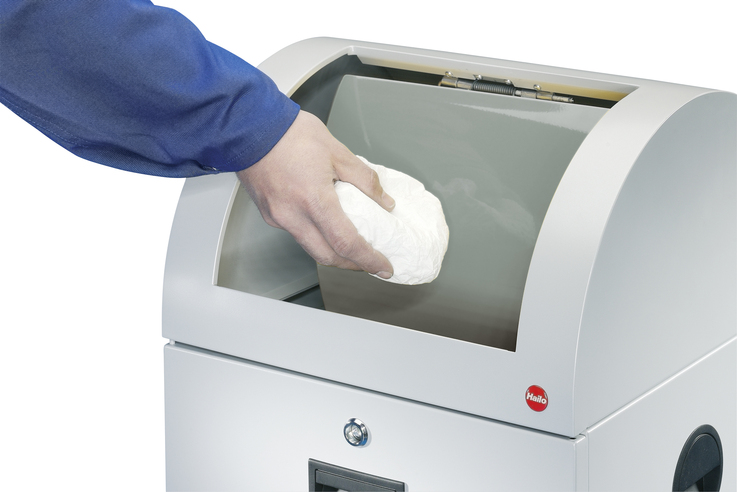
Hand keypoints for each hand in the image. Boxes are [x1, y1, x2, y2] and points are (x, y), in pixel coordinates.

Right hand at [237, 110, 394, 278]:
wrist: (249, 125)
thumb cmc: (287, 133)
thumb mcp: (336, 150)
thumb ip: (364, 179)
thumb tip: (383, 200)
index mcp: (313, 199)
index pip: (346, 243)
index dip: (368, 259)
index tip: (383, 266)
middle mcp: (292, 215)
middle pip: (327, 256)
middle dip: (352, 264)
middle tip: (370, 261)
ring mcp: (277, 217)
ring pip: (310, 247)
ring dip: (333, 251)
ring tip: (352, 244)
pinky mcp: (269, 213)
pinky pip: (296, 233)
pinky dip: (315, 235)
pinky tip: (325, 224)